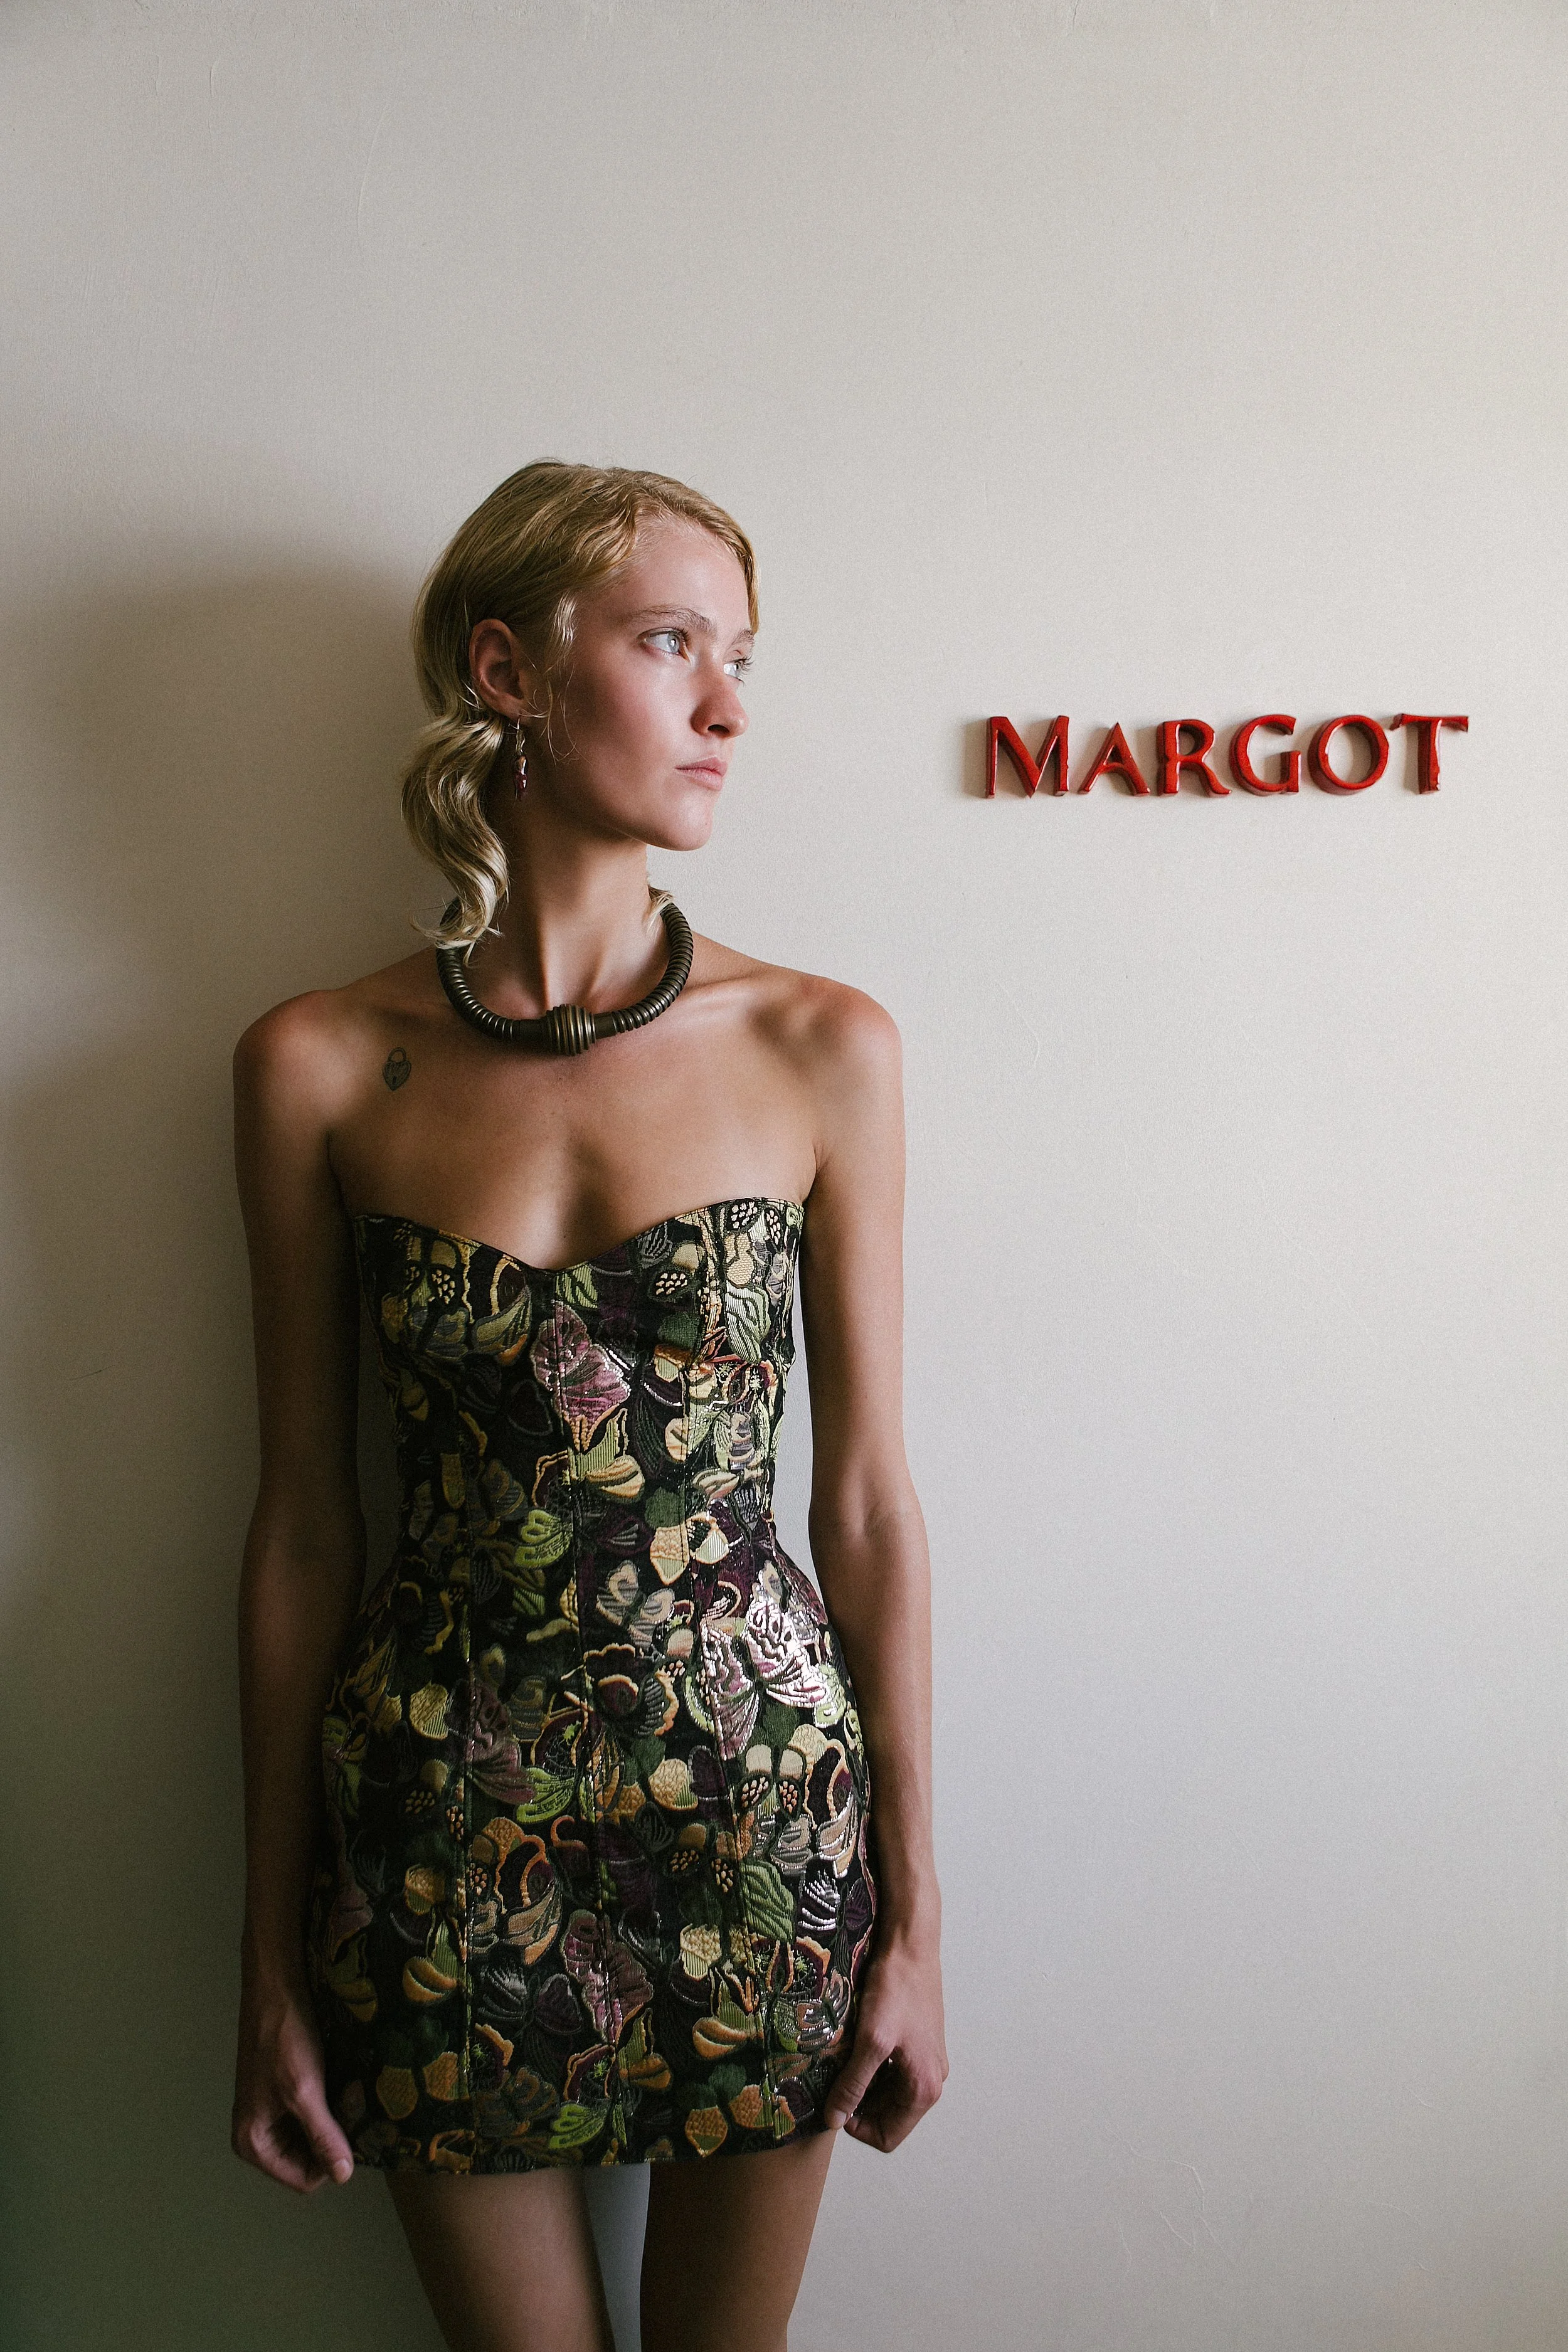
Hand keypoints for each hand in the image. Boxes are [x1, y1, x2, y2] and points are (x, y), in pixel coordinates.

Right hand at [232, 1968, 354, 2193]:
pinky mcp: (286, 2090)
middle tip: (354, 2104)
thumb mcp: (304, 2091)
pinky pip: (315, 2111)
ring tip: (352, 2090)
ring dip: (338, 2117)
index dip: (332, 2159)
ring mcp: (272, 2111)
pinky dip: (332, 2101)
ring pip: (315, 2133)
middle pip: (309, 2157)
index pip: (304, 2178)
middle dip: (336, 2135)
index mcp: (253, 2143)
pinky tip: (346, 2081)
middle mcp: (259, 2133)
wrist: (277, 1986)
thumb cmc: (285, 2039)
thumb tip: (343, 2176)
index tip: (352, 2127)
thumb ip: (323, 2136)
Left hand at [824, 1931, 946, 2152]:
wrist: (911, 1946)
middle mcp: (932, 2079)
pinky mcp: (920, 2043)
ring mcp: (927, 2061)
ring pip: (889, 2093)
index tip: (834, 2104)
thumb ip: (853, 2085)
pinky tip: (855, 2047)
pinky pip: (893, 2071)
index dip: (857, 2127)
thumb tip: (834, 2120)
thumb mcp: (871, 2041)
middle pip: (889, 2115)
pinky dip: (873, 2067)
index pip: (888, 2136)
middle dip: (859, 2104)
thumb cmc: (896, 1990)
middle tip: (833, 2082)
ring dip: (864, 2084)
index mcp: (925, 2088)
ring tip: (841, 2062)